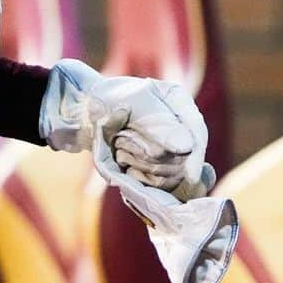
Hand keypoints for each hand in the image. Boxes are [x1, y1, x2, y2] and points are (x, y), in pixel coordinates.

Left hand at [39, 59, 214, 197]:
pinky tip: (121, 161)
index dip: (196, 155)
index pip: (197, 133)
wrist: (85, 111)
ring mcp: (168, 146)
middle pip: (182, 158)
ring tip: (118, 145)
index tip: (190, 176)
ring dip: (138, 163)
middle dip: (150, 155)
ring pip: (167, 173)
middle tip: (120, 140)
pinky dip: (135, 175)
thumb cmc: (109, 99)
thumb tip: (187, 148)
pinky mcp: (156, 165)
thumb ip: (160, 125)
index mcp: (178, 101)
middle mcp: (178, 124)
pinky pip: (154, 183)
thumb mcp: (135, 103)